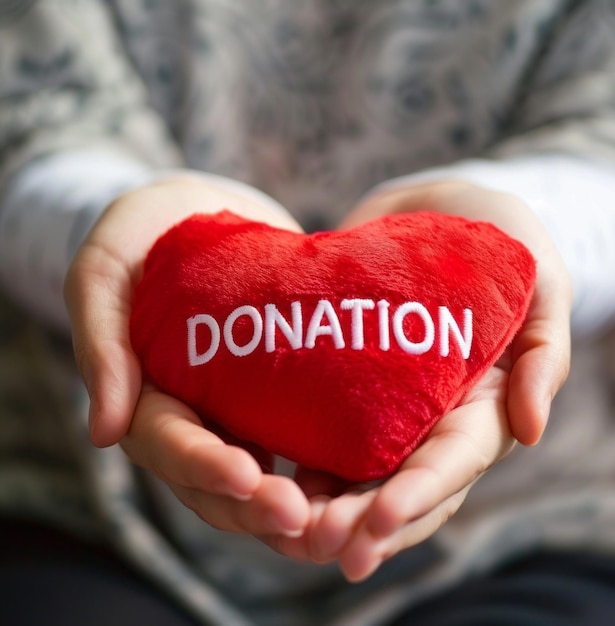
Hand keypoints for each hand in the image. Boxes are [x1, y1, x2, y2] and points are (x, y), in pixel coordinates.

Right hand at [64, 176, 309, 536]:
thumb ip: (101, 342)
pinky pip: (291, 442)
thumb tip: (103, 433)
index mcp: (143, 395)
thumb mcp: (105, 271)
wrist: (201, 210)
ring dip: (290, 506)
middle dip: (254, 505)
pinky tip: (354, 484)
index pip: (168, 444)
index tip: (249, 476)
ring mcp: (232, 410)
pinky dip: (316, 473)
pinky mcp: (271, 395)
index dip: (204, 465)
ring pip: (256, 478)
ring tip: (335, 523)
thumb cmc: (145, 233)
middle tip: (302, 520)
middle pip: (214, 480)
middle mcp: (189, 414)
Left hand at [266, 180, 571, 578]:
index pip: (453, 462)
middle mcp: (437, 418)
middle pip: (402, 484)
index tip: (375, 523)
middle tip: (317, 541)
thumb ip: (543, 350)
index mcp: (484, 404)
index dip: (417, 495)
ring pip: (362, 472)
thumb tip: (533, 430)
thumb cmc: (500, 240)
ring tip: (286, 525)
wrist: (437, 209)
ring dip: (327, 505)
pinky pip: (329, 433)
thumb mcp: (540, 285)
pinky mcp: (354, 386)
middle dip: (363, 519)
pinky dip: (305, 463)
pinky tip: (269, 478)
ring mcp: (394, 406)